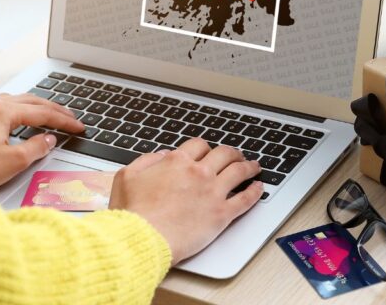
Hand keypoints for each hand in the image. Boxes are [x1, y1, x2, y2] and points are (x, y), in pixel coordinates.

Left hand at [0, 93, 83, 189]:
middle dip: (53, 109)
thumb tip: (48, 140)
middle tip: (70, 117)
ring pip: (14, 102)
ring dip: (35, 107)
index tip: (78, 127)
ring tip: (49, 114)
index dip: (64, 121)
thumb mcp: (14, 160)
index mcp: (2, 111)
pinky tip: (20, 120)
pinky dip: (18, 112)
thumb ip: (37, 147)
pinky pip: (1, 109)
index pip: (43, 113)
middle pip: (30, 101)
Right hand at [109, 138, 262, 263]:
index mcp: (177, 162)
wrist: (141, 239)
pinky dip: (255, 191)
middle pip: (224, 154)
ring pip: (239, 171)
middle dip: (232, 153)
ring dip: (249, 166)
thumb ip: (146, 161)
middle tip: (236, 156)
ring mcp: (212, 192)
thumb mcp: (127, 177)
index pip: (199, 145)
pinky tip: (258, 188)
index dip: (205, 148)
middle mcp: (198, 172)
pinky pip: (245, 199)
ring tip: (254, 166)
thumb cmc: (132, 214)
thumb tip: (162, 156)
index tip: (207, 152)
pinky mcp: (221, 214)